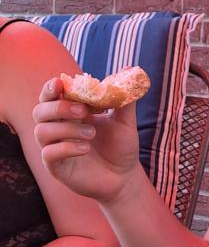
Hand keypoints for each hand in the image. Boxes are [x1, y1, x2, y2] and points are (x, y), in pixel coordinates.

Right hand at [33, 77, 140, 204]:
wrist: (125, 176)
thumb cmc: (121, 147)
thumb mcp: (125, 121)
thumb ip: (124, 98)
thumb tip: (129, 70)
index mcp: (69, 113)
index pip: (50, 95)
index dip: (52, 88)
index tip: (61, 83)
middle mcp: (58, 128)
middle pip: (40, 110)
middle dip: (59, 107)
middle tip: (83, 111)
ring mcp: (54, 147)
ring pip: (42, 131)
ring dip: (67, 129)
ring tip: (91, 134)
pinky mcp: (56, 166)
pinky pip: (49, 153)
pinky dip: (66, 147)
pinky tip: (85, 149)